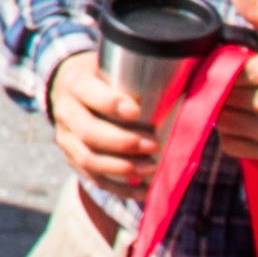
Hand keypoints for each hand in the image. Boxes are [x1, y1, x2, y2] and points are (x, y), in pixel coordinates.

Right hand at [42, 44, 164, 192]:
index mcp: (75, 80)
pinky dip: (119, 188)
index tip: (137, 111)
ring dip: (122, 168)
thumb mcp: (112, 66)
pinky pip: (92, 178)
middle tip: (154, 145)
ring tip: (151, 168)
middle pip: (89, 132)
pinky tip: (142, 190)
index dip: (111, 103)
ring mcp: (64, 136)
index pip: (88, 93)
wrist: (70, 86)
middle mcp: (64, 109)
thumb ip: (140, 76)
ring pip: (88, 159)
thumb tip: (192, 84)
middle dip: (124, 142)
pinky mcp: (71, 157)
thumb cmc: (104, 76)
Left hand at [221, 0, 257, 158]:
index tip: (224, 57)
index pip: (226, 67)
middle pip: (222, 93)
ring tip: (233, 94)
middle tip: (228, 75)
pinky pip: (234, 146)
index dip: (219, 60)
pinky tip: (238, 117)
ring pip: (223, 119)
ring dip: (221, 106)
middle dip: (219, 82)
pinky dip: (228, 132)